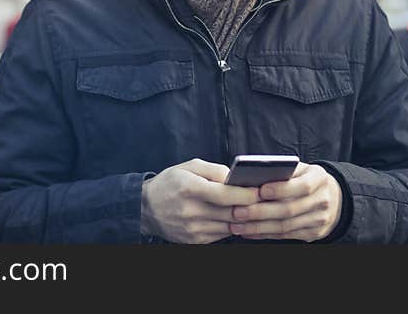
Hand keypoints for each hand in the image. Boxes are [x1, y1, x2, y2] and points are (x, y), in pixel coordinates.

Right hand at [141, 158, 260, 243]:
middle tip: (261, 199)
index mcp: (190, 188)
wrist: (146, 208)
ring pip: (229, 226)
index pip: (225, 195)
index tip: (259, 190)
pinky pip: (221, 235)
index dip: (246, 194)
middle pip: (230, 212)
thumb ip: (214, 170)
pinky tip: (231, 216)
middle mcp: (191, 211)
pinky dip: (229, 226)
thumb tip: (236, 178)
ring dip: (241, 218)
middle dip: (249, 206)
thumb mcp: (189, 166)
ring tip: (248, 207)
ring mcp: (192, 229)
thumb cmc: (170, 183)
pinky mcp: (194, 241)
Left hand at [228, 162, 341, 241]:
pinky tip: (248, 232)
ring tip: (237, 225)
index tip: (259, 190)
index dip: (280, 189)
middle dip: (260, 212)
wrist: (334, 197)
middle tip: (238, 211)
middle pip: (289, 209)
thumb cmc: (307, 178)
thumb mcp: (301, 169)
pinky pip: (285, 235)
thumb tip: (253, 176)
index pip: (301, 186)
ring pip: (285, 226)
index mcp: (319, 179)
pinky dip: (264, 234)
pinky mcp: (313, 234)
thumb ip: (283, 171)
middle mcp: (322, 200)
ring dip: (258, 227)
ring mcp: (319, 219)